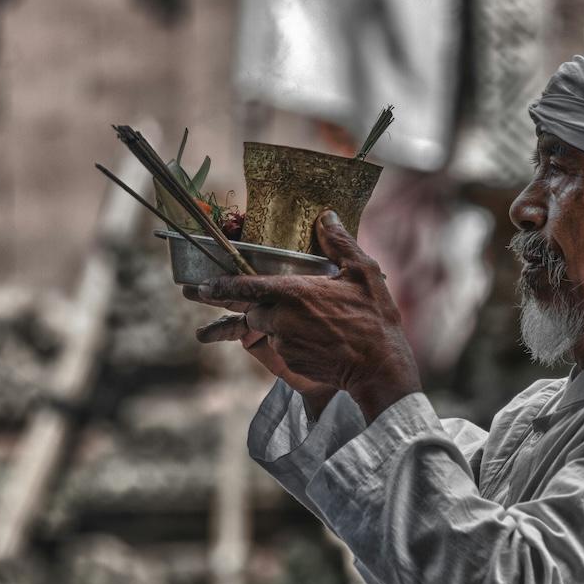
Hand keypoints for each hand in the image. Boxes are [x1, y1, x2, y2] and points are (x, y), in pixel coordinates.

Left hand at [185, 211, 420, 422]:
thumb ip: (339, 243)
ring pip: (266, 330)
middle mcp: (282, 319)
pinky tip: (316, 338)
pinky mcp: (291, 363)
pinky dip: (290, 341)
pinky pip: (280, 348)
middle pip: (253, 310)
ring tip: (305, 322)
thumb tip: (327, 216)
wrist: (380, 367)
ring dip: (275, 324)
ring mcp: (284, 344)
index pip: (246, 286)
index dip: (222, 285)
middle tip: (260, 300)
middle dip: (253, 306)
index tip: (203, 285)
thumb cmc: (374, 317)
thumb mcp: (364, 272)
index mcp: (294, 292)